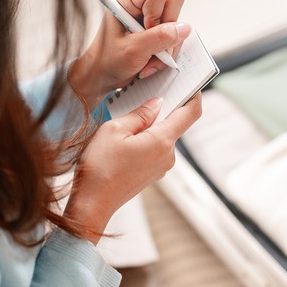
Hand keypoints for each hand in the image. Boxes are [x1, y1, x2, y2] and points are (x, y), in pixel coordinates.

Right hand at [63, 92, 201, 243]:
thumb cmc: (100, 166)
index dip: (194, 96)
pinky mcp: (153, 173)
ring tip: (127, 121)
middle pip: (175, 123)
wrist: (92, 203)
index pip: (191, 113)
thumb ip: (139, 113)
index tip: (190, 83)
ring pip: (163, 136)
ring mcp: (162, 166)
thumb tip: (157, 102)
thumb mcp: (115, 130)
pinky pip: (155, 148)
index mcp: (162, 141)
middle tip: (144, 95)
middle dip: (163, 109)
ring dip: (150, 125)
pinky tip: (126, 139)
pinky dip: (146, 139)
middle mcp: (168, 155)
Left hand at [69, 0, 189, 108]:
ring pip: (177, 23)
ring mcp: (150, 15)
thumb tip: (183, 28)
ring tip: (148, 60)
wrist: (102, 76)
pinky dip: (166, 51)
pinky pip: (175, 35)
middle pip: (173, 5)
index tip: (147, 35)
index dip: (159, 17)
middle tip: (152, 48)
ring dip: (166, 47)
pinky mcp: (157, 28)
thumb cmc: (106, 61)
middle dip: (167, 33)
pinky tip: (151, 60)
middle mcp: (140, 2)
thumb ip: (158, 38)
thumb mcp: (132, 51)